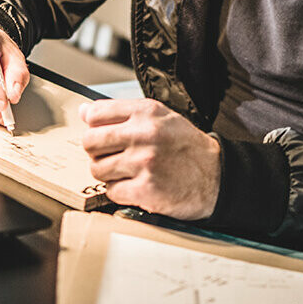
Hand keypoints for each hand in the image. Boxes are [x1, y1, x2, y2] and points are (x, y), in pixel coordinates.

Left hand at [79, 98, 220, 220]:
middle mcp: (144, 134)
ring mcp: (144, 163)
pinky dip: (120, 192)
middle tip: (112, 156)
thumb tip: (84, 111)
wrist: (217, 177)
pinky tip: (136, 186)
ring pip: (97, 168)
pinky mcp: (145, 190)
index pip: (96, 113)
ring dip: (108, 174)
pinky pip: (111, 191)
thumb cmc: (187, 147)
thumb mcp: (162, 118)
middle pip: (90, 142)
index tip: (101, 133)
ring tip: (127, 172)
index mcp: (147, 113)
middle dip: (97, 151)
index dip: (93, 126)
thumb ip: (123, 113)